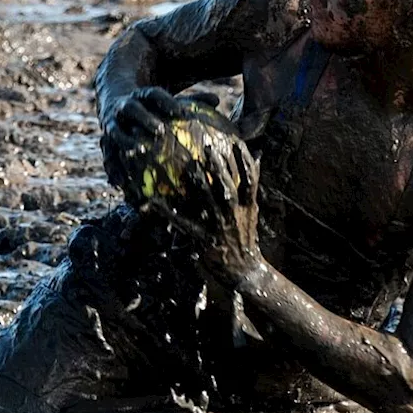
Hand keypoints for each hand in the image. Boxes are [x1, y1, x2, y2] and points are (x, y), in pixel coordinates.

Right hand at [99, 87, 219, 185]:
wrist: (115, 100)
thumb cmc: (152, 105)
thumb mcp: (169, 100)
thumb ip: (192, 101)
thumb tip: (217, 100)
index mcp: (142, 95)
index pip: (154, 94)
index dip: (167, 102)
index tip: (181, 112)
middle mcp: (125, 107)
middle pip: (133, 109)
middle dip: (145, 119)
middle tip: (160, 131)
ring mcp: (113, 123)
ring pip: (116, 131)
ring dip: (125, 141)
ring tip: (137, 152)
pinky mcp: (105, 140)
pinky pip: (107, 153)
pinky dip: (112, 166)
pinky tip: (121, 183)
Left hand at [157, 135, 262, 285]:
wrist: (244, 269)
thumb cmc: (246, 237)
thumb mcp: (253, 212)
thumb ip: (251, 187)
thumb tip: (258, 158)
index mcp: (248, 207)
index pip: (249, 180)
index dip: (244, 161)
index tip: (235, 143)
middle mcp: (234, 214)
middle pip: (227, 186)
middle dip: (219, 167)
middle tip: (208, 148)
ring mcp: (219, 225)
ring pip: (209, 200)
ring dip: (200, 182)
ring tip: (191, 166)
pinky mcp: (204, 238)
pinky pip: (184, 222)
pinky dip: (169, 212)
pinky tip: (154, 202)